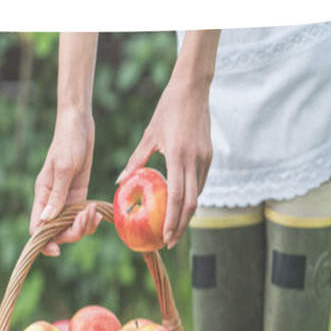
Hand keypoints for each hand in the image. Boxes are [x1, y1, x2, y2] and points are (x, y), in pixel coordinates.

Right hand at [31, 108, 101, 255]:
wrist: (80, 125)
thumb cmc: (68, 142)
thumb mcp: (63, 168)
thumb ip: (56, 195)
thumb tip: (47, 221)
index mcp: (41, 195)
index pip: (37, 228)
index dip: (45, 243)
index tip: (57, 251)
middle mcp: (51, 200)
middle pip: (57, 231)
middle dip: (73, 232)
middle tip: (88, 219)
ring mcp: (65, 199)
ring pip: (71, 225)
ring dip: (84, 225)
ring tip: (95, 213)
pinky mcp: (78, 194)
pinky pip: (82, 215)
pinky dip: (90, 218)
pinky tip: (98, 212)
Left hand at [116, 77, 212, 249]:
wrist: (193, 89)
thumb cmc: (167, 110)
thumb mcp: (149, 136)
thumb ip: (136, 161)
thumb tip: (120, 182)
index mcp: (178, 156)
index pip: (177, 198)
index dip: (172, 221)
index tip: (165, 237)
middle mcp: (194, 161)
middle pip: (191, 204)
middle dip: (181, 226)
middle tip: (169, 241)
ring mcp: (205, 159)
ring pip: (198, 195)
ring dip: (187, 214)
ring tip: (174, 227)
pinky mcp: (209, 155)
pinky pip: (201, 183)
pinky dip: (191, 197)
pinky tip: (181, 205)